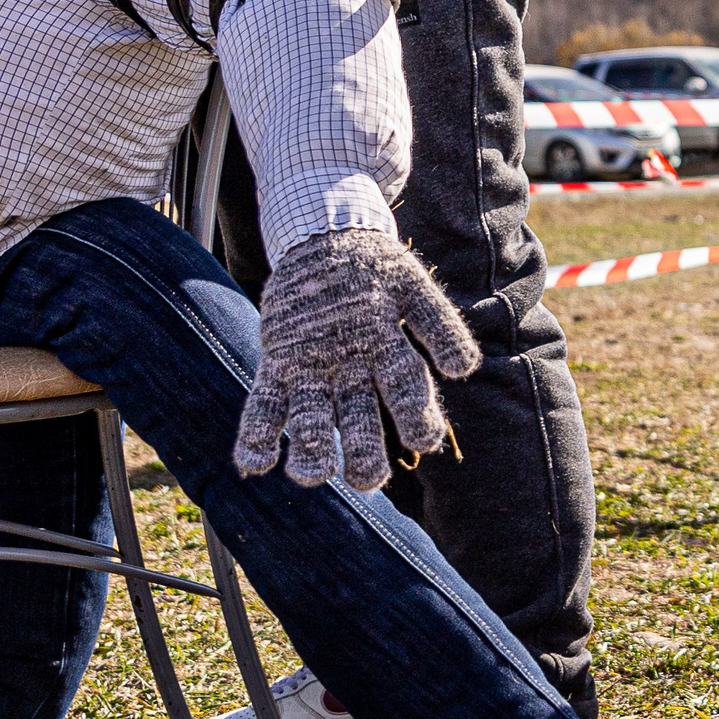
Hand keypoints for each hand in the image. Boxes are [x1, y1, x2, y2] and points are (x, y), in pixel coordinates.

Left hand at [235, 228, 480, 489]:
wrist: (324, 238)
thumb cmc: (374, 265)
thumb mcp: (410, 284)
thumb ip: (439, 322)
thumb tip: (464, 369)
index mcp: (388, 356)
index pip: (407, 394)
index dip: (417, 418)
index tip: (424, 438)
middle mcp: (351, 374)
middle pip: (360, 420)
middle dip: (364, 451)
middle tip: (367, 479)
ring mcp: (312, 373)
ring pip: (312, 420)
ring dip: (312, 450)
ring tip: (308, 475)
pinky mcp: (277, 366)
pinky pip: (265, 406)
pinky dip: (258, 435)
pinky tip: (254, 463)